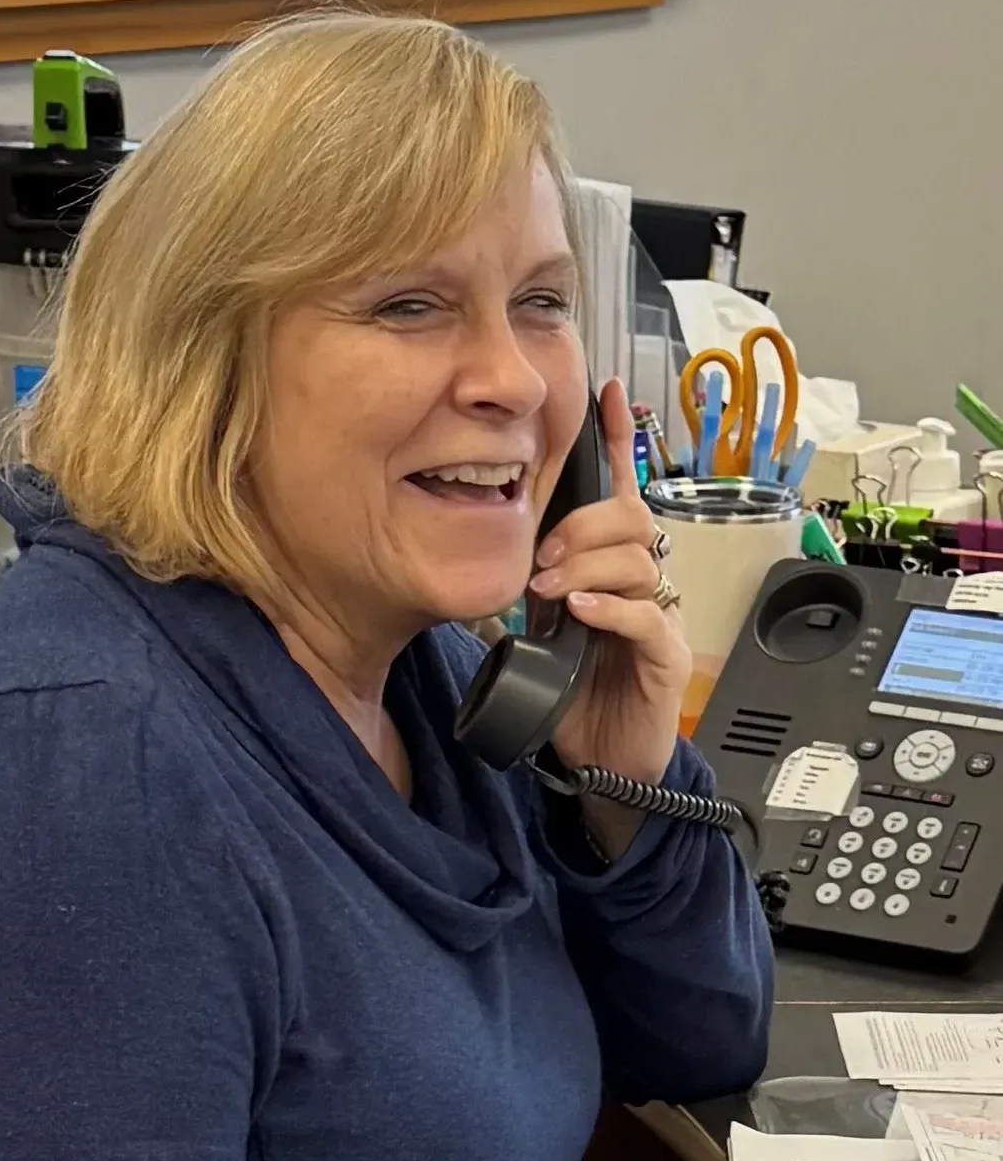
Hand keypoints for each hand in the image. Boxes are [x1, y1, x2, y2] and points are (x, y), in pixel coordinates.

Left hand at [527, 378, 689, 853]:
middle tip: (540, 556)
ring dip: (585, 567)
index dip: (617, 443)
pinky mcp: (667, 660)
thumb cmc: (576, 695)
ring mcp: (660, 620)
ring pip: (637, 561)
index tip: (606, 394)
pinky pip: (648, 618)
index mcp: (611, 570)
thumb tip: (493, 553)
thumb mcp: (542, 630)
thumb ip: (530, 589)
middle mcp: (643, 586)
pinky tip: (582, 613)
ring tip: (550, 591)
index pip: (620, 493)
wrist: (605, 765)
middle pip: (631, 519)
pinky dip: (611, 610)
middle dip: (582, 525)